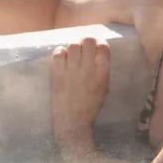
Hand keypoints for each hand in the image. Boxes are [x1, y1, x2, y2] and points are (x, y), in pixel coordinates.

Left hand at [51, 37, 110, 151]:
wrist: (73, 121)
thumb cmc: (91, 106)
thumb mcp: (104, 88)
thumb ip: (102, 70)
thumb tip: (97, 53)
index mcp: (103, 73)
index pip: (103, 47)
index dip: (99, 42)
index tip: (96, 44)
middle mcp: (88, 69)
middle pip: (88, 41)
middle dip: (86, 41)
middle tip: (83, 46)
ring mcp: (72, 71)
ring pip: (73, 45)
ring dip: (73, 46)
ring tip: (72, 52)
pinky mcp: (58, 75)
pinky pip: (58, 54)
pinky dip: (60, 51)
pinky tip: (62, 56)